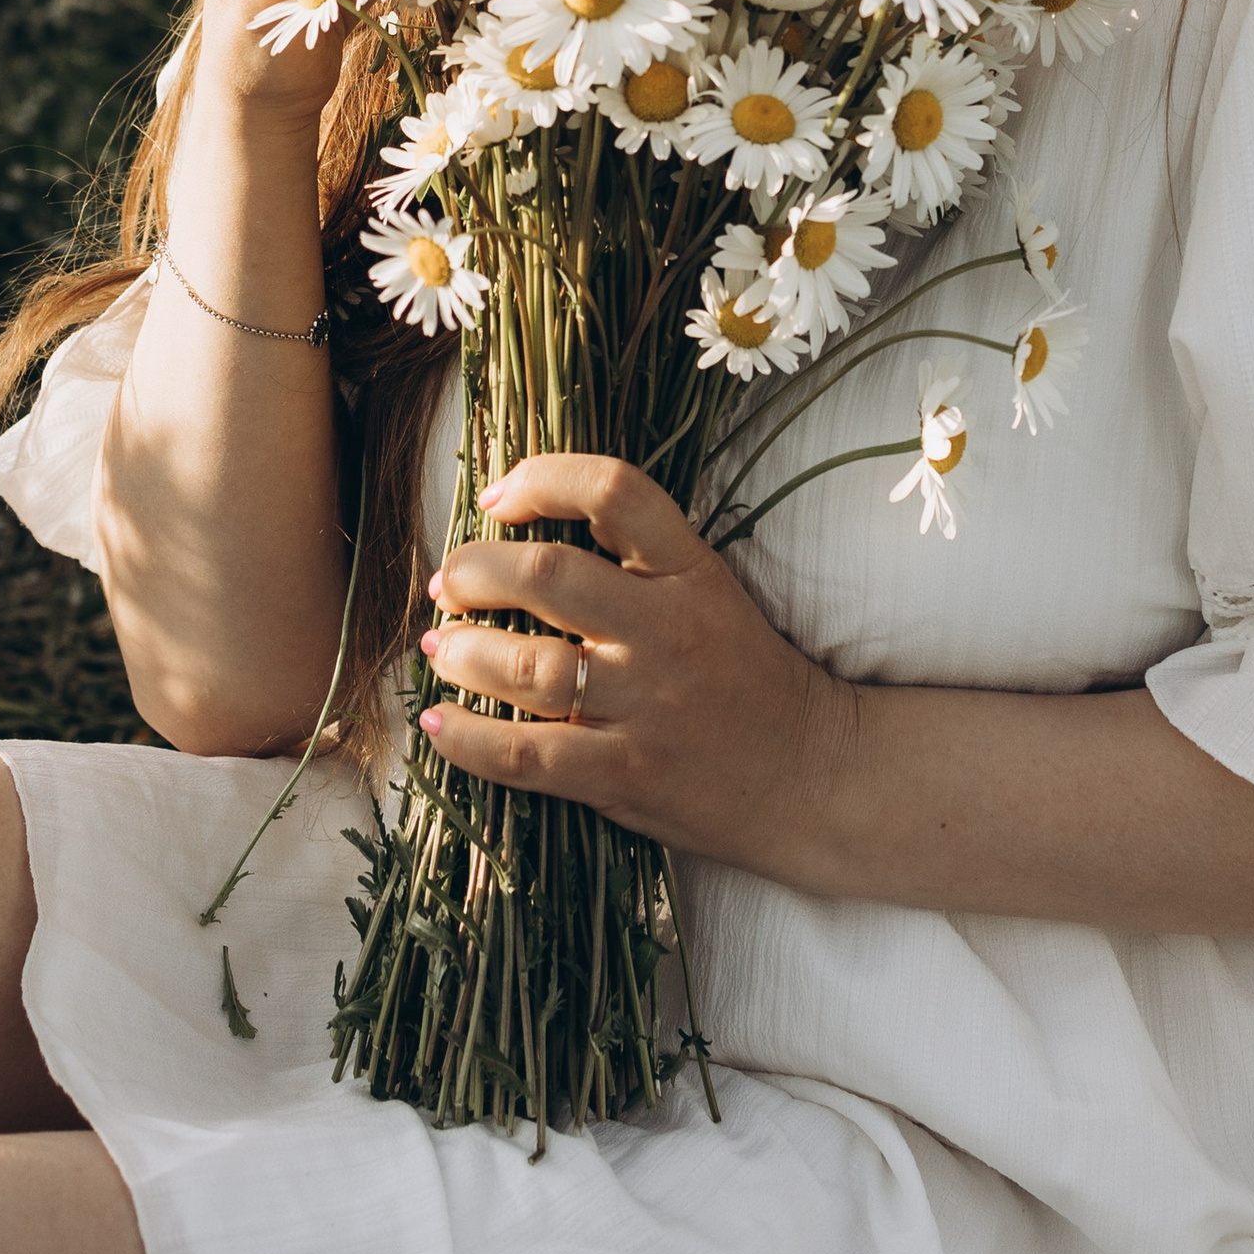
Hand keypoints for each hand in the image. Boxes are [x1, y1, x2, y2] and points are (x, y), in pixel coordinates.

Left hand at [418, 454, 854, 882]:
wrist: (813, 775)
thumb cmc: (748, 675)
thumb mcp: (711, 590)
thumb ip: (638, 558)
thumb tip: (524, 528)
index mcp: (693, 571)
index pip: (615, 491)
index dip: (542, 479)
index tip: (497, 498)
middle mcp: (667, 631)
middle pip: (547, 576)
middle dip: (474, 571)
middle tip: (448, 583)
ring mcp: (646, 706)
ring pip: (525, 667)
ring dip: (462, 652)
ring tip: (442, 647)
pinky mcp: (626, 774)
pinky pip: (527, 754)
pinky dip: (469, 740)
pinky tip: (440, 723)